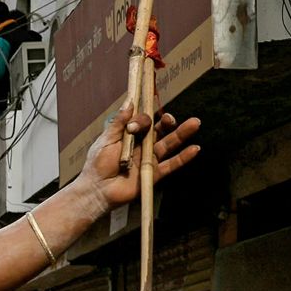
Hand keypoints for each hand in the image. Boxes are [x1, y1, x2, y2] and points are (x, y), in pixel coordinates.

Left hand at [81, 107, 201, 210]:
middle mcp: (142, 145)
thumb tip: (130, 101)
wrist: (96, 190)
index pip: (144, 121)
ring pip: (168, 144)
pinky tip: (195, 149)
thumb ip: (118, 122)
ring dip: (181, 134)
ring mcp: (149, 159)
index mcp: (131, 135)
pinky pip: (171, 165)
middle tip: (169, 119)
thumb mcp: (106, 140)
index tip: (133, 125)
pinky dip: (183, 158)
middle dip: (167, 122)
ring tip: (195, 123)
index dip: (142, 119)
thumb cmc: (97, 165)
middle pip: (160, 130)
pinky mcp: (153, 174)